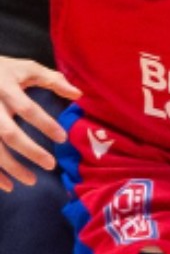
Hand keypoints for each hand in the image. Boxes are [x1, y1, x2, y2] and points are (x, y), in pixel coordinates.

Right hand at [0, 57, 80, 191]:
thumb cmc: (4, 70)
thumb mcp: (27, 68)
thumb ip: (52, 79)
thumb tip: (78, 94)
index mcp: (7, 88)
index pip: (27, 109)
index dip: (45, 124)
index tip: (63, 138)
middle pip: (9, 133)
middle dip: (30, 151)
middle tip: (51, 164)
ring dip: (11, 167)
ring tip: (31, 181)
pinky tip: (8, 185)